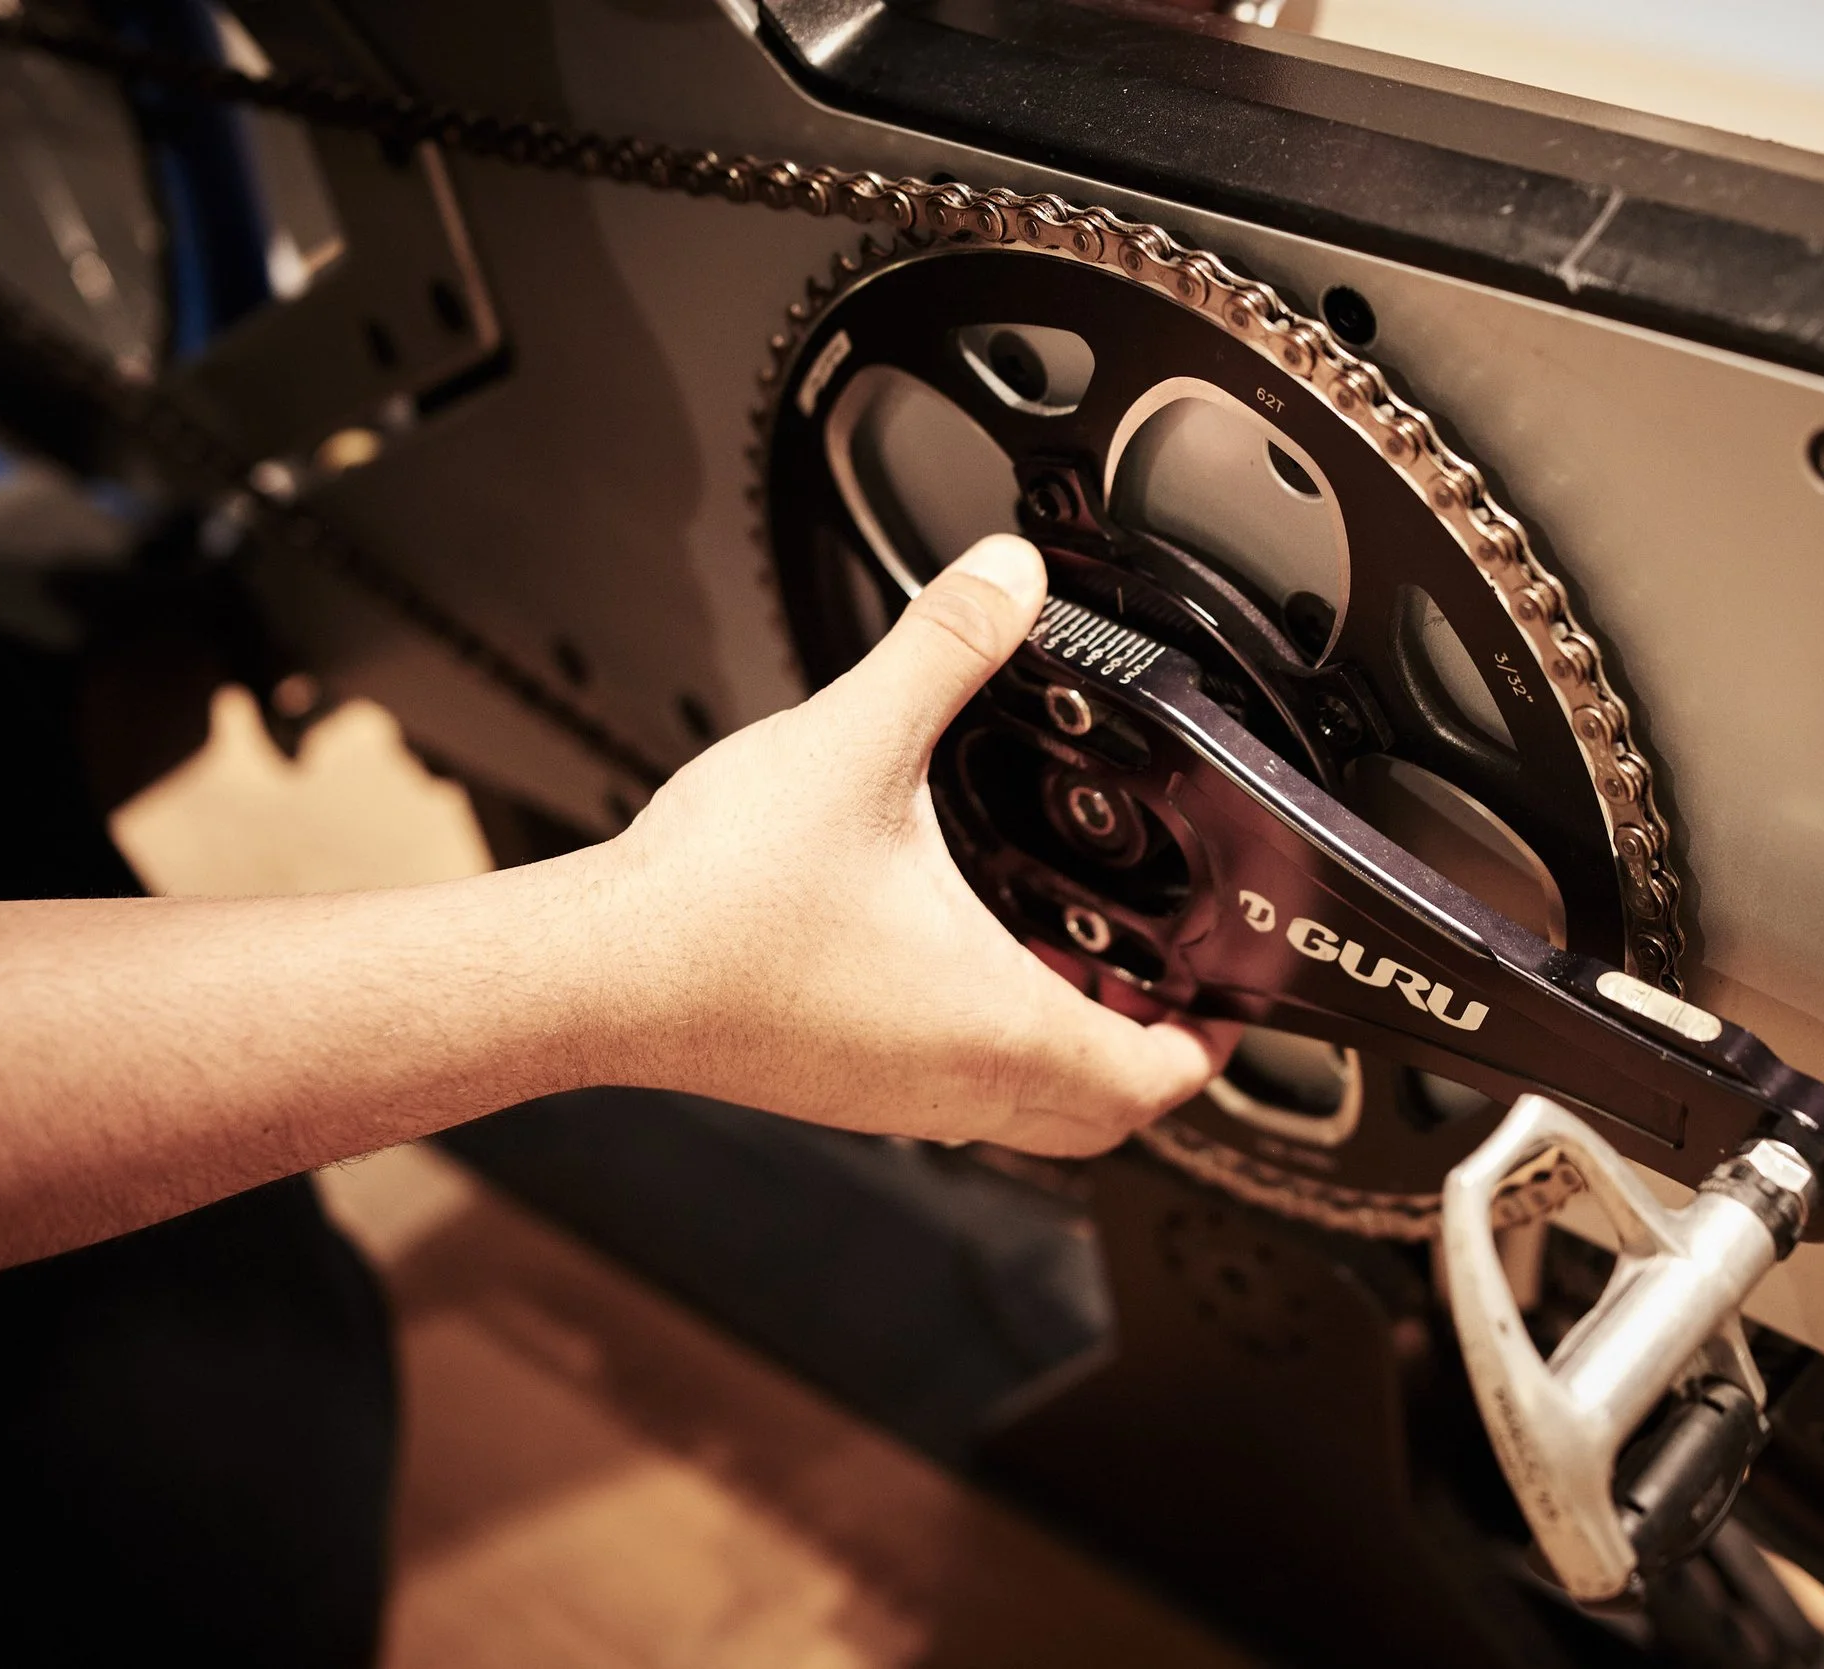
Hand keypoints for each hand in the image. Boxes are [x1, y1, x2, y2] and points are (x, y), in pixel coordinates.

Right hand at [578, 535, 1229, 1154]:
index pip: (1150, 1082)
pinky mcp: (837, 1083)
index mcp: (992, 1023)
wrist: (596, 970)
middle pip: (1098, 1116)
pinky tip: (952, 957)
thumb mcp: (859, 741)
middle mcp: (951, 1082)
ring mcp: (889, 1096)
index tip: (1227, 1008)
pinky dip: (989, 1043)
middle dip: (1147, 1050)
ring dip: (1066, 1046)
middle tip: (1162, 982)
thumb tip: (1007, 578)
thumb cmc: (715, 900)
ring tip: (1069, 958)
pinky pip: (951, 1089)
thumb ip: (946, 646)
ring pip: (1022, 1107)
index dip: (1208, 1049)